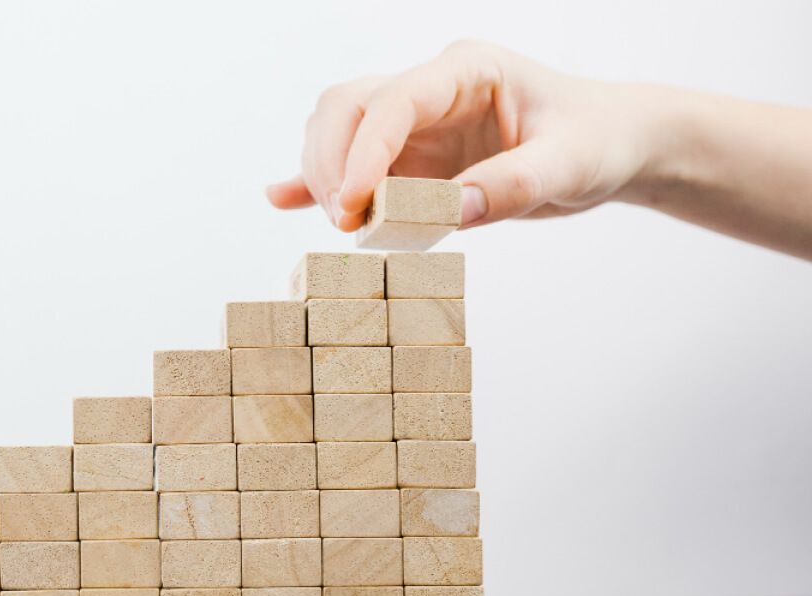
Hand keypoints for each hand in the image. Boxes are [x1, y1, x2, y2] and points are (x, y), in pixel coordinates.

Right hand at [267, 40, 659, 231]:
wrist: (609, 145)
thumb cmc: (596, 141)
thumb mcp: (570, 164)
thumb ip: (512, 184)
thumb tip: (452, 211)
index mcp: (466, 71)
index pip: (393, 101)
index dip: (365, 150)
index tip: (355, 204)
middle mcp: (430, 90)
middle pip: (346, 107)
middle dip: (333, 163)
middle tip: (347, 222)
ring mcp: (414, 123)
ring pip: (337, 130)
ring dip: (326, 176)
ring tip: (347, 227)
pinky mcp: (409, 157)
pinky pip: (351, 161)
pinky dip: (316, 182)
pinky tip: (283, 200)